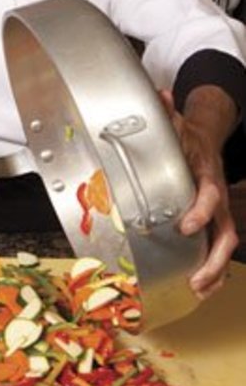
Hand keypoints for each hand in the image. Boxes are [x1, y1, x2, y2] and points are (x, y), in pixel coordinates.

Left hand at [160, 88, 238, 298]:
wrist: (204, 139)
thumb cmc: (186, 136)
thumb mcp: (176, 122)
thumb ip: (166, 112)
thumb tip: (160, 96)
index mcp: (207, 175)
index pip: (209, 195)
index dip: (200, 211)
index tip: (185, 226)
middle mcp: (216, 196)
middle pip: (226, 231)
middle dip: (215, 258)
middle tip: (197, 276)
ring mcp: (217, 212)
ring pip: (225, 245)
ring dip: (215, 271)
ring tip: (198, 289)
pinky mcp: (211, 222)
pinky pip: (217, 248)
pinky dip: (212, 269)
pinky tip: (200, 285)